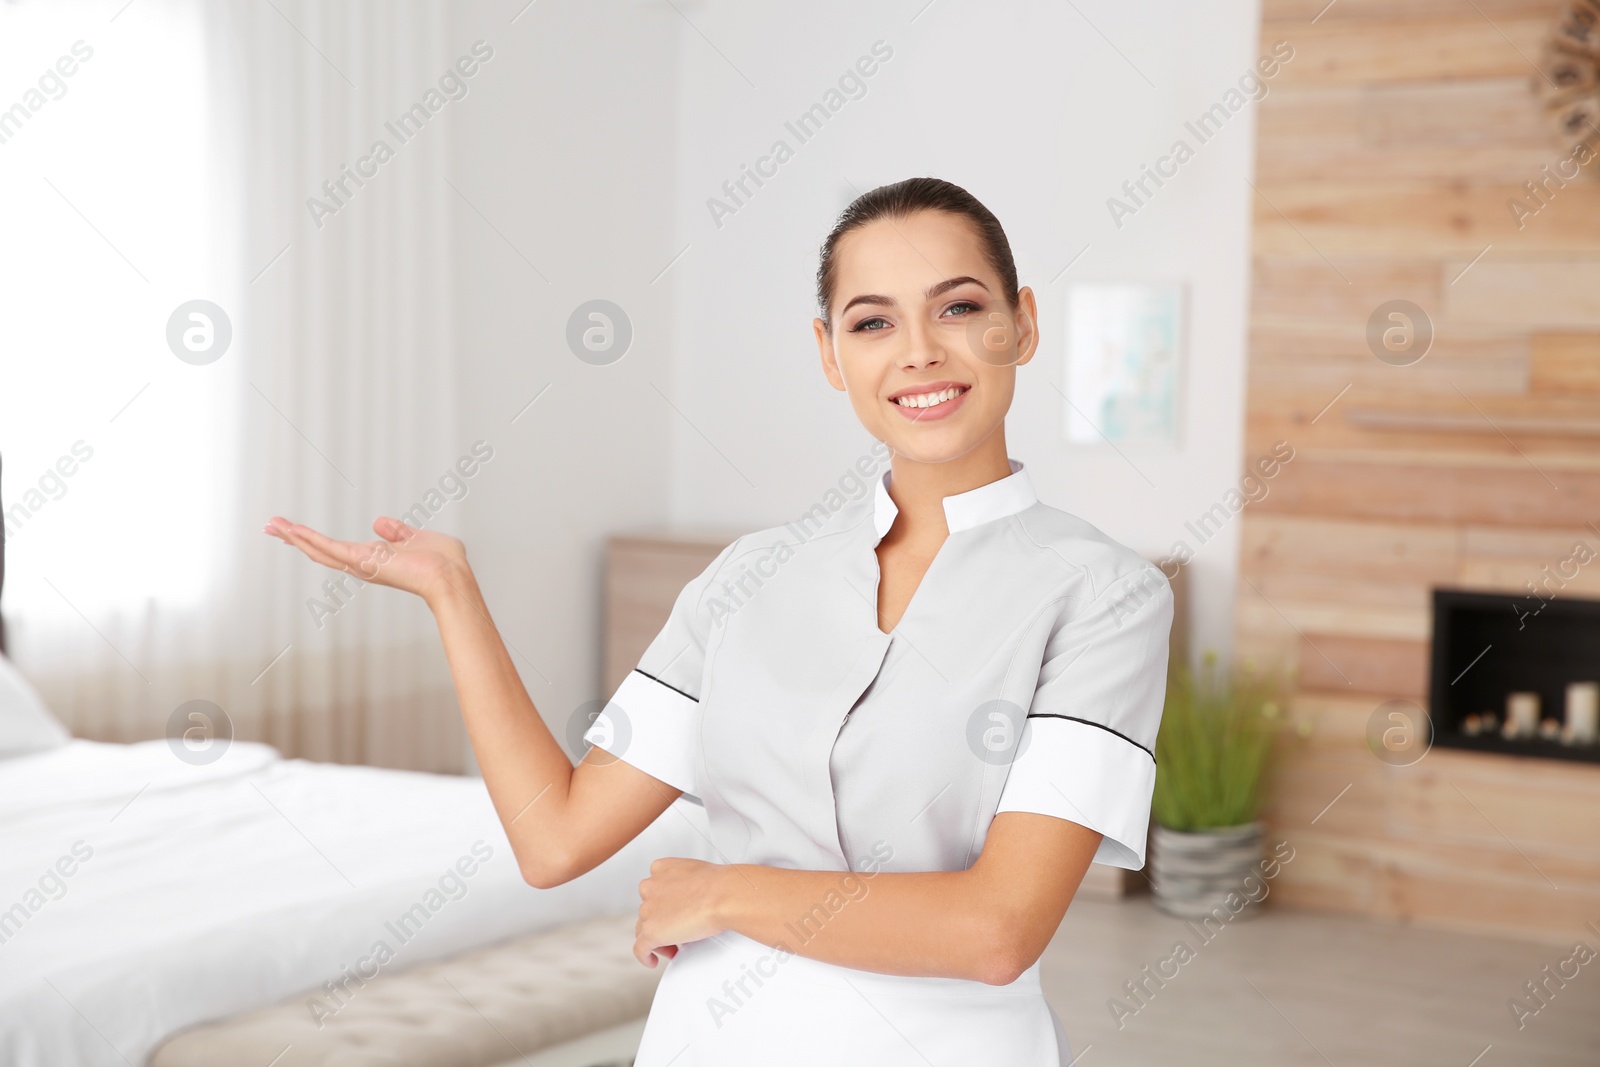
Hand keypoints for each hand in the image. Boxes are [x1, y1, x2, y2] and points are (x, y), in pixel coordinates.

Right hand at [264, 515, 467, 603]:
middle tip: (270, 526)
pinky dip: (310, 538)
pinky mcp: (363, 561)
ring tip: (271, 525)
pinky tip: (291, 529)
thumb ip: (397, 531)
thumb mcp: (416, 538)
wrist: (451, 575)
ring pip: (319, 551)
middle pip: (320, 551)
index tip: (294, 530)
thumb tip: (378, 522)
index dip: (315, 540)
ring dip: (294, 537)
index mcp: (374, 558)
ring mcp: (361, 564)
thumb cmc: (443, 561)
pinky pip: (330, 548)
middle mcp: (363, 565)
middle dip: (295, 539)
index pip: (337, 549)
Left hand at [633, 857, 731, 967]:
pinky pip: (640, 949)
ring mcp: (648, 910)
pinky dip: (645, 956)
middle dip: (661, 921)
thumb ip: (685, 882)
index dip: (662, 904)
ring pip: (644, 928)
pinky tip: (653, 961)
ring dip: (658, 938)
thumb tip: (692, 897)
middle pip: (647, 909)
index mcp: (660, 868)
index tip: (673, 912)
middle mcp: (650, 887)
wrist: (724, 895)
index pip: (653, 888)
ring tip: (674, 946)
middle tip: (678, 930)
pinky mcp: (651, 932)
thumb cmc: (719, 884)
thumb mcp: (697, 872)